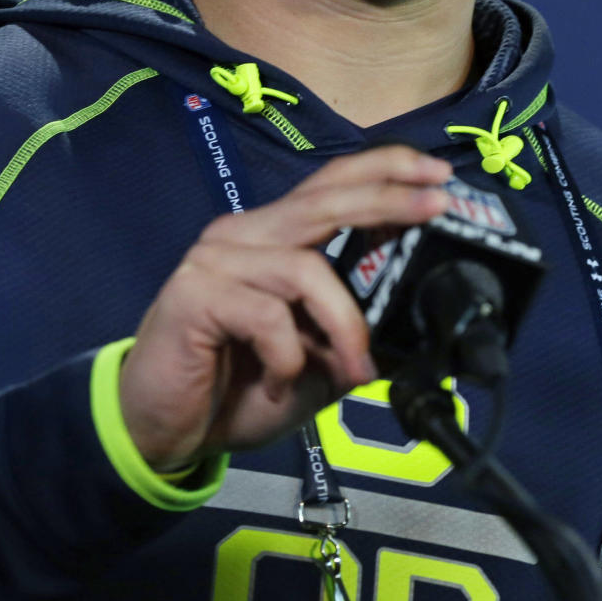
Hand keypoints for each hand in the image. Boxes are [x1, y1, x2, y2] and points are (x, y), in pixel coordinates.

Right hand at [117, 146, 452, 470]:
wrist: (164, 430)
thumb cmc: (238, 389)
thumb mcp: (314, 362)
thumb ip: (352, 333)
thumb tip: (411, 321)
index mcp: (275, 237)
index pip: (331, 183)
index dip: (384, 170)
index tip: (438, 172)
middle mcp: (245, 234)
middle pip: (324, 199)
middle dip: (387, 199)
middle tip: (435, 205)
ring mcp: (217, 259)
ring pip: (306, 267)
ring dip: (344, 323)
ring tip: (357, 370)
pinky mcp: (195, 293)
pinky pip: (267, 314)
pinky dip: (288, 355)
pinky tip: (278, 381)